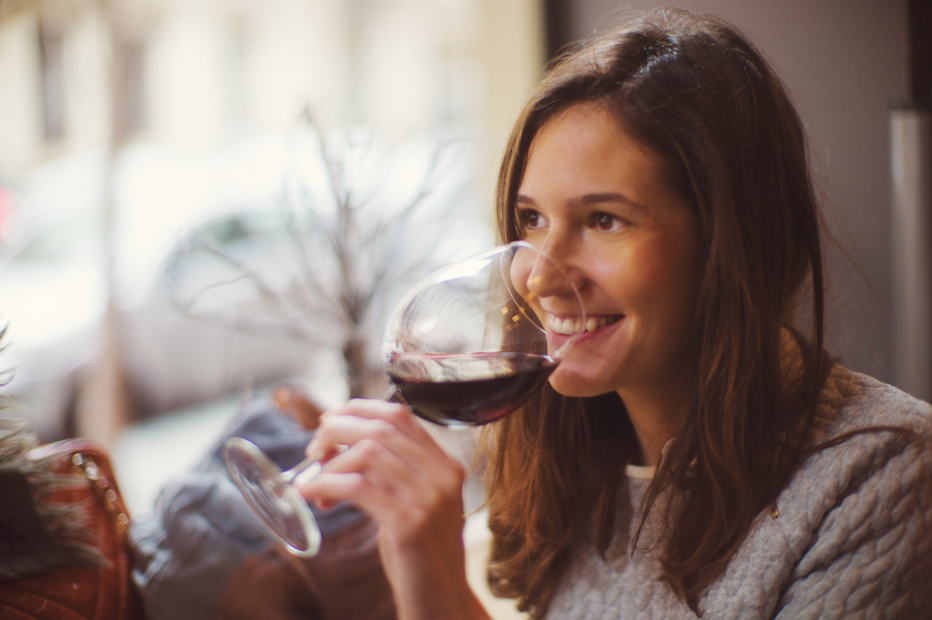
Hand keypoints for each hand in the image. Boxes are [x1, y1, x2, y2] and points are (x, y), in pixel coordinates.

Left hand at [296, 399, 488, 619]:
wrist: (442, 603)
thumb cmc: (420, 557)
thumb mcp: (415, 505)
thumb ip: (395, 474)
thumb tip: (343, 445)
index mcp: (446, 466)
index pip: (401, 414)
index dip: (360, 409)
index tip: (330, 421)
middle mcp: (442, 476)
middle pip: (381, 427)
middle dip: (337, 430)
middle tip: (314, 450)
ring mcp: (429, 498)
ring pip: (368, 452)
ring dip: (330, 462)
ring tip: (314, 484)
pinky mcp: (409, 523)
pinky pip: (358, 486)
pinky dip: (327, 483)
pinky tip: (312, 494)